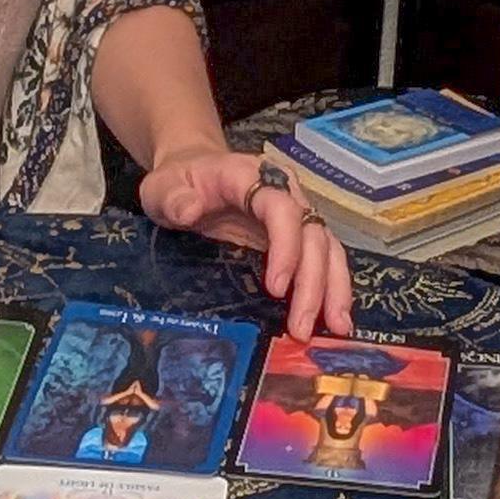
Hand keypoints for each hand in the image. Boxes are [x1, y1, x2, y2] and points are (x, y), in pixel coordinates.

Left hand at [138, 141, 352, 338]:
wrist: (193, 170)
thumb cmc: (179, 182)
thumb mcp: (162, 187)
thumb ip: (172, 198)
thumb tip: (189, 210)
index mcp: (252, 176)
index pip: (282, 208)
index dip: (286, 247)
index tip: (276, 288)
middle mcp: (285, 191)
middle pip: (313, 234)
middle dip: (313, 283)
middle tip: (302, 327)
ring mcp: (296, 212)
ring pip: (327, 248)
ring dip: (333, 289)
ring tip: (337, 328)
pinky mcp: (298, 234)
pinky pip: (324, 259)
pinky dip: (333, 288)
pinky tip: (335, 319)